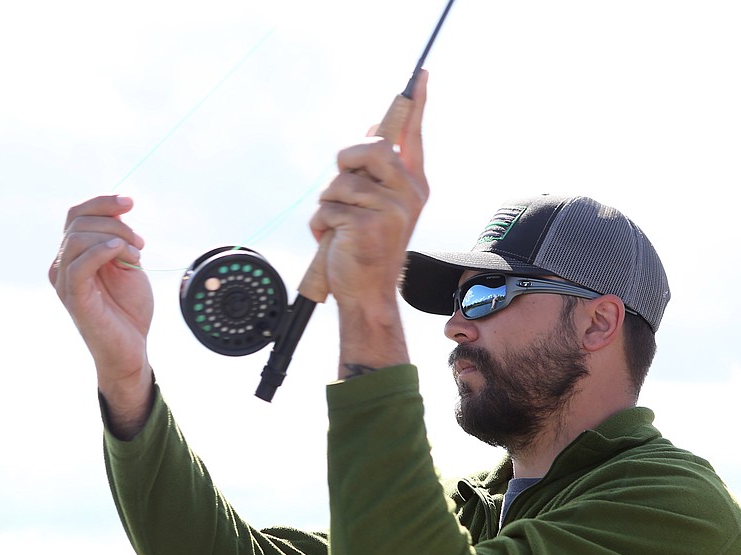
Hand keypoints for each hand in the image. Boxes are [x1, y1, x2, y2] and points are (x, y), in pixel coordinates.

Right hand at [49, 195, 153, 435]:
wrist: (131, 348)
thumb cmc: (128, 309)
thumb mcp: (127, 264)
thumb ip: (117, 238)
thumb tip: (119, 208)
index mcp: (73, 254)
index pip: (77, 214)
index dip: (102, 202)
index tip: (130, 201)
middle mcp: (62, 264)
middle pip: (79, 222)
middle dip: (116, 224)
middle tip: (141, 244)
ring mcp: (64, 281)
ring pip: (78, 239)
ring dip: (114, 238)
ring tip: (136, 256)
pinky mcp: (73, 297)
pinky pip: (78, 265)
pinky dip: (101, 251)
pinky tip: (122, 253)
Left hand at [310, 71, 429, 311]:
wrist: (366, 292)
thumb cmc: (366, 247)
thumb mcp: (376, 206)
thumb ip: (375, 173)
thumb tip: (371, 130)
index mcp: (412, 185)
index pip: (413, 137)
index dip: (416, 104)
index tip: (419, 76)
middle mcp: (408, 194)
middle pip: (371, 146)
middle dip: (346, 162)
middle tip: (343, 190)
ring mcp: (391, 210)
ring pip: (340, 181)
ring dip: (328, 204)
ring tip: (339, 227)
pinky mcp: (367, 226)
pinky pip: (327, 207)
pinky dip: (320, 226)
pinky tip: (334, 242)